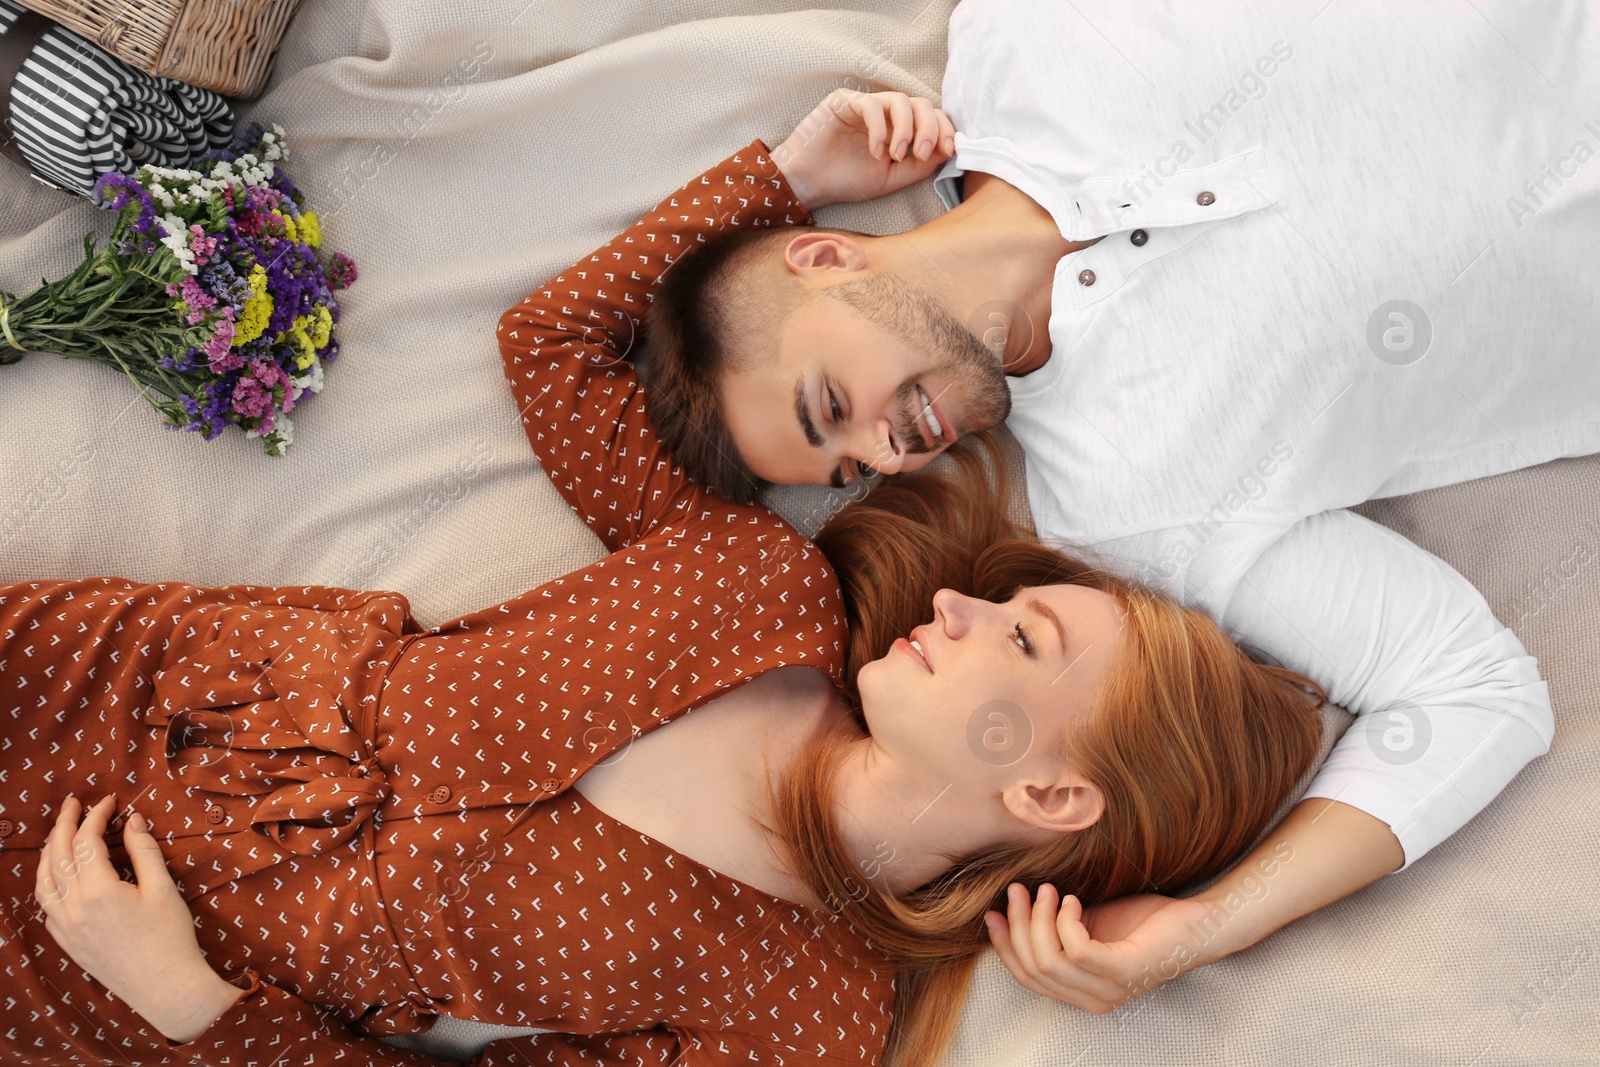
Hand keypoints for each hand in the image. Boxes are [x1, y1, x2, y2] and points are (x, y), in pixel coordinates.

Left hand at [35, 795, 243, 1043]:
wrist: (165, 987)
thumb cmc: (171, 937)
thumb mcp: (163, 889)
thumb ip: (144, 851)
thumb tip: (132, 820)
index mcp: (99, 891)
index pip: (86, 841)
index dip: (96, 816)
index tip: (110, 800)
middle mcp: (74, 908)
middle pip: (57, 855)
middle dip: (63, 824)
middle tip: (72, 803)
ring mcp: (66, 928)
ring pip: (43, 881)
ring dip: (48, 853)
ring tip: (59, 834)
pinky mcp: (67, 943)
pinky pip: (46, 906)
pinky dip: (48, 883)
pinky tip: (59, 876)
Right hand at [771, 88, 956, 208]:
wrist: (809, 183)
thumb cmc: (847, 181)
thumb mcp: (891, 179)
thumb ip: (919, 166)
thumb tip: (949, 150)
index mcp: (899, 130)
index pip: (931, 117)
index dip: (944, 129)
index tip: (948, 149)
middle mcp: (885, 114)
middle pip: (921, 104)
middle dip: (928, 128)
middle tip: (921, 154)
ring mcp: (866, 105)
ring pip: (900, 99)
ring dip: (905, 129)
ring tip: (894, 155)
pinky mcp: (845, 101)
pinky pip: (871, 104)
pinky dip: (879, 129)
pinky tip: (874, 151)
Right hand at [983, 882, 1223, 1012]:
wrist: (1196, 923)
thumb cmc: (1145, 923)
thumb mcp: (1088, 925)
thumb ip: (1055, 927)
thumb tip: (1011, 908)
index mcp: (1081, 993)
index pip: (1027, 978)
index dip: (1005, 946)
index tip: (991, 913)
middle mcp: (1092, 1000)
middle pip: (1033, 968)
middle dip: (1018, 925)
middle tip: (1018, 888)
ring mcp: (1108, 989)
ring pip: (1048, 960)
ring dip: (1039, 918)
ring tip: (1047, 889)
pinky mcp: (1122, 972)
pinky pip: (1075, 949)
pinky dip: (1066, 920)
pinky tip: (1073, 901)